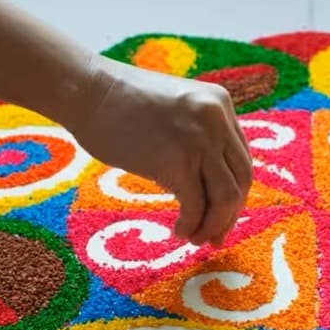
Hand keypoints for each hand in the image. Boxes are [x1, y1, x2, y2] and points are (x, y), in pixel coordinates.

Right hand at [68, 56, 252, 246]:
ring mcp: (199, 140)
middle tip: (215, 238)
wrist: (87, 91)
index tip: (223, 216)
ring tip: (195, 237)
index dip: (237, 194)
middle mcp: (217, 121)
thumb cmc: (119, 104)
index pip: (242, 159)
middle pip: (241, 180)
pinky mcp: (176, 161)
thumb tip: (208, 182)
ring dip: (214, 225)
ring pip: (226, 197)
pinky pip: (196, 205)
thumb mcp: (175, 108)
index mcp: (220, 104)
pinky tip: (179, 231)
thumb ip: (198, 134)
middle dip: (230, 215)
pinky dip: (191, 225)